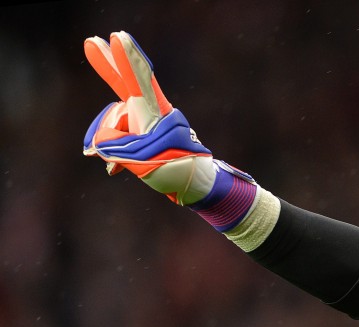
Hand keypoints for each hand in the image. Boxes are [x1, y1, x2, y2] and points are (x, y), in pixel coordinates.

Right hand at [83, 31, 257, 230]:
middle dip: (108, 65)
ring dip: (113, 143)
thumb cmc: (173, 169)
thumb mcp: (138, 159)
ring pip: (116, 123)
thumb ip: (110, 144)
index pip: (139, 81)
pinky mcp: (145, 131)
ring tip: (120, 167)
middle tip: (91, 42)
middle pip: (124, 86)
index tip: (118, 38)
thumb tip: (94, 144)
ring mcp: (148, 119)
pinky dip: (115, 150)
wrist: (194, 183)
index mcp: (155, 112)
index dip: (127, 60)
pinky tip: (113, 170)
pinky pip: (120, 136)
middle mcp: (151, 110)